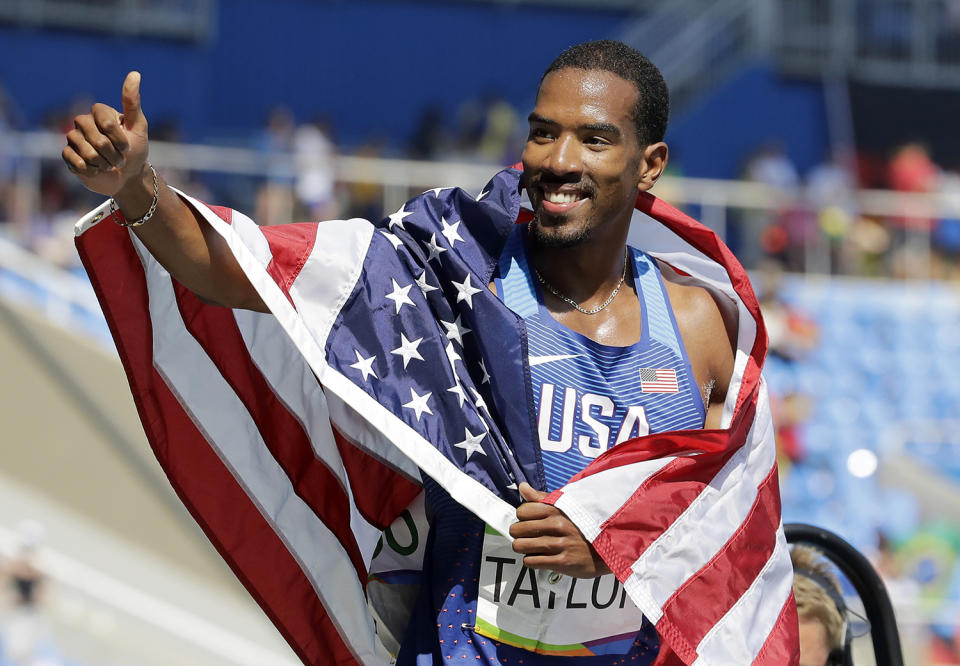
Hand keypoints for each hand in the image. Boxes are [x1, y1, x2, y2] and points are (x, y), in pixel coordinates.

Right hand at [62, 71, 148, 196]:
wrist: (127, 176)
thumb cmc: (134, 150)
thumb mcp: (138, 127)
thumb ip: (132, 102)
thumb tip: (135, 73)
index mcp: (99, 113)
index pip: (106, 123)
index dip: (119, 140)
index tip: (128, 146)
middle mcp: (83, 122)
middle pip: (98, 140)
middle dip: (114, 155)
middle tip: (119, 159)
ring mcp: (73, 138)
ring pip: (87, 152)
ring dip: (104, 164)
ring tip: (109, 164)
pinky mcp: (67, 154)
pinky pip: (76, 162)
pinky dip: (92, 170)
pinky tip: (97, 170)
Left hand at [509, 482, 610, 577]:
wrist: (606, 547)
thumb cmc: (581, 526)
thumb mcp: (564, 507)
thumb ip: (540, 498)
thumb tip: (522, 487)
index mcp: (556, 509)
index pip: (522, 511)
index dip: (522, 518)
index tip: (528, 521)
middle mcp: (557, 525)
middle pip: (518, 529)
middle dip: (519, 534)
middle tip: (526, 536)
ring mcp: (559, 544)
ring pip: (521, 546)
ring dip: (523, 548)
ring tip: (530, 547)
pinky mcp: (562, 562)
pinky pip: (532, 561)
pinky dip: (531, 560)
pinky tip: (539, 557)